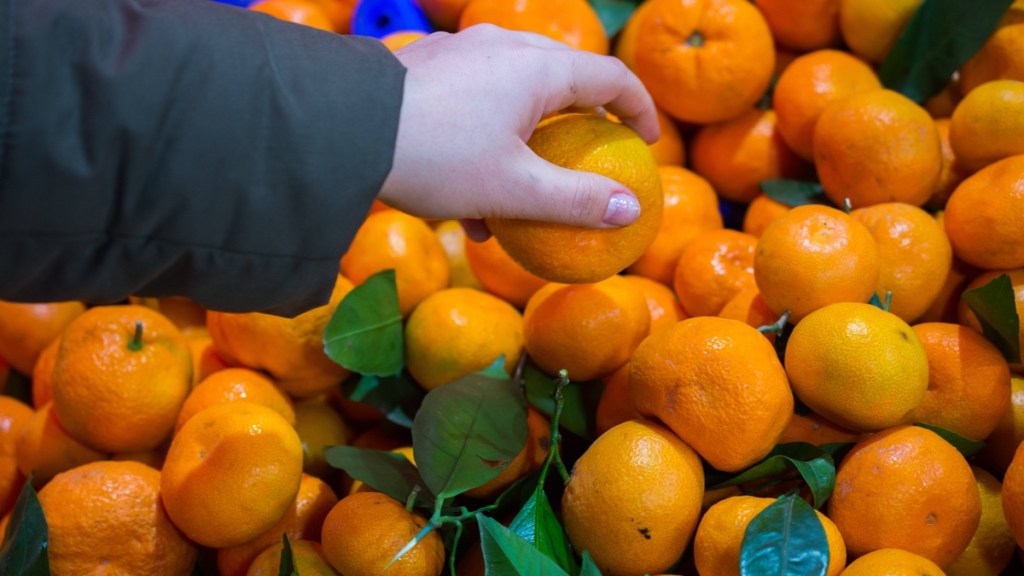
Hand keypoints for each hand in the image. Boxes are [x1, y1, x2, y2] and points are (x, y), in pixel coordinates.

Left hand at [376, 24, 658, 240]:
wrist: (340, 130)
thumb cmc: (435, 157)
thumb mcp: (513, 190)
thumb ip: (577, 201)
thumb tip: (630, 211)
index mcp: (536, 67)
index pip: (611, 77)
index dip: (639, 109)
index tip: (647, 143)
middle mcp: (503, 46)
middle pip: (563, 80)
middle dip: (581, 124)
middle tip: (590, 160)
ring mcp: (462, 53)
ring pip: (515, 95)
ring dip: (527, 146)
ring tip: (524, 202)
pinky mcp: (429, 70)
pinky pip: (476, 102)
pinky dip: (488, 145)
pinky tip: (469, 208)